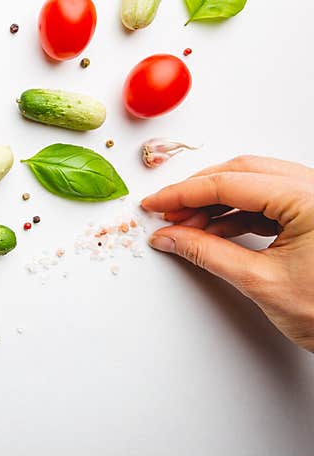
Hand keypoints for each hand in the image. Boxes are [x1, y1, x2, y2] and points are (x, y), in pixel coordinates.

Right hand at [142, 155, 313, 351]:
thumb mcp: (261, 282)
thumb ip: (208, 254)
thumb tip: (172, 238)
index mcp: (310, 199)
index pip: (230, 183)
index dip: (184, 193)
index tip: (156, 204)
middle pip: (242, 173)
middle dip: (198, 193)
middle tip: (167, 212)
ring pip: (255, 185)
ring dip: (216, 203)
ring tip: (186, 226)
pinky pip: (268, 203)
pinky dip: (237, 214)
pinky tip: (212, 230)